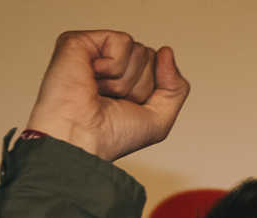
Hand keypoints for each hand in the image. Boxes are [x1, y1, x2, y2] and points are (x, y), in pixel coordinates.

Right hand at [25, 30, 188, 160]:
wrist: (82, 137)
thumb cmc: (111, 135)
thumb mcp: (159, 119)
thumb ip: (176, 87)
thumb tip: (166, 51)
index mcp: (126, 80)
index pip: (159, 67)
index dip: (150, 91)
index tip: (126, 107)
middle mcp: (111, 64)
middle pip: (151, 57)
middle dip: (139, 86)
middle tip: (111, 100)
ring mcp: (95, 51)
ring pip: (140, 50)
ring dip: (124, 80)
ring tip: (100, 91)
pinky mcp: (81, 41)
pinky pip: (123, 41)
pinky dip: (113, 65)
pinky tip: (93, 76)